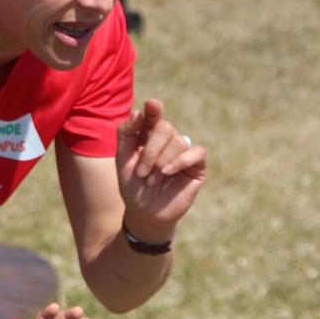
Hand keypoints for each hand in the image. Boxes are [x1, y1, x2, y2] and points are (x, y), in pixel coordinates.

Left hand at [116, 98, 206, 240]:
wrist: (144, 213)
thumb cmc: (132, 187)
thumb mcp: (122, 160)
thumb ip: (126, 134)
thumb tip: (138, 111)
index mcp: (148, 135)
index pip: (153, 115)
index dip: (153, 109)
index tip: (151, 104)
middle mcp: (167, 140)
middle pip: (164, 128)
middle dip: (150, 151)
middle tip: (141, 173)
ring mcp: (183, 151)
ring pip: (178, 141)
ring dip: (160, 163)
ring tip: (152, 181)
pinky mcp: (197, 165)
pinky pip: (196, 152)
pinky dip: (180, 161)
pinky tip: (168, 173)